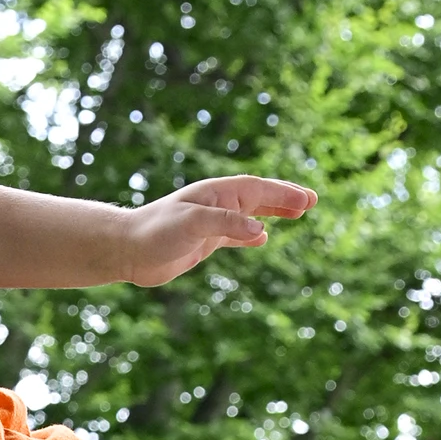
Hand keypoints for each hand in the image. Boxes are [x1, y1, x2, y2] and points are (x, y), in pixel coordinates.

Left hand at [122, 174, 315, 284]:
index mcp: (216, 194)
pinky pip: (235, 235)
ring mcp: (211, 222)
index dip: (283, 193)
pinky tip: (263, 238)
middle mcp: (216, 204)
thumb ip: (226, 224)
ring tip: (297, 213)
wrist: (128, 250)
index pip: (257, 189)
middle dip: (285, 198)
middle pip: (259, 197)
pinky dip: (251, 235)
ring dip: (274, 212)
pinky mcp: (204, 241)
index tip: (306, 201)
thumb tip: (260, 230)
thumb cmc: (156, 232)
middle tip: (312, 201)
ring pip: (251, 214)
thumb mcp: (192, 224)